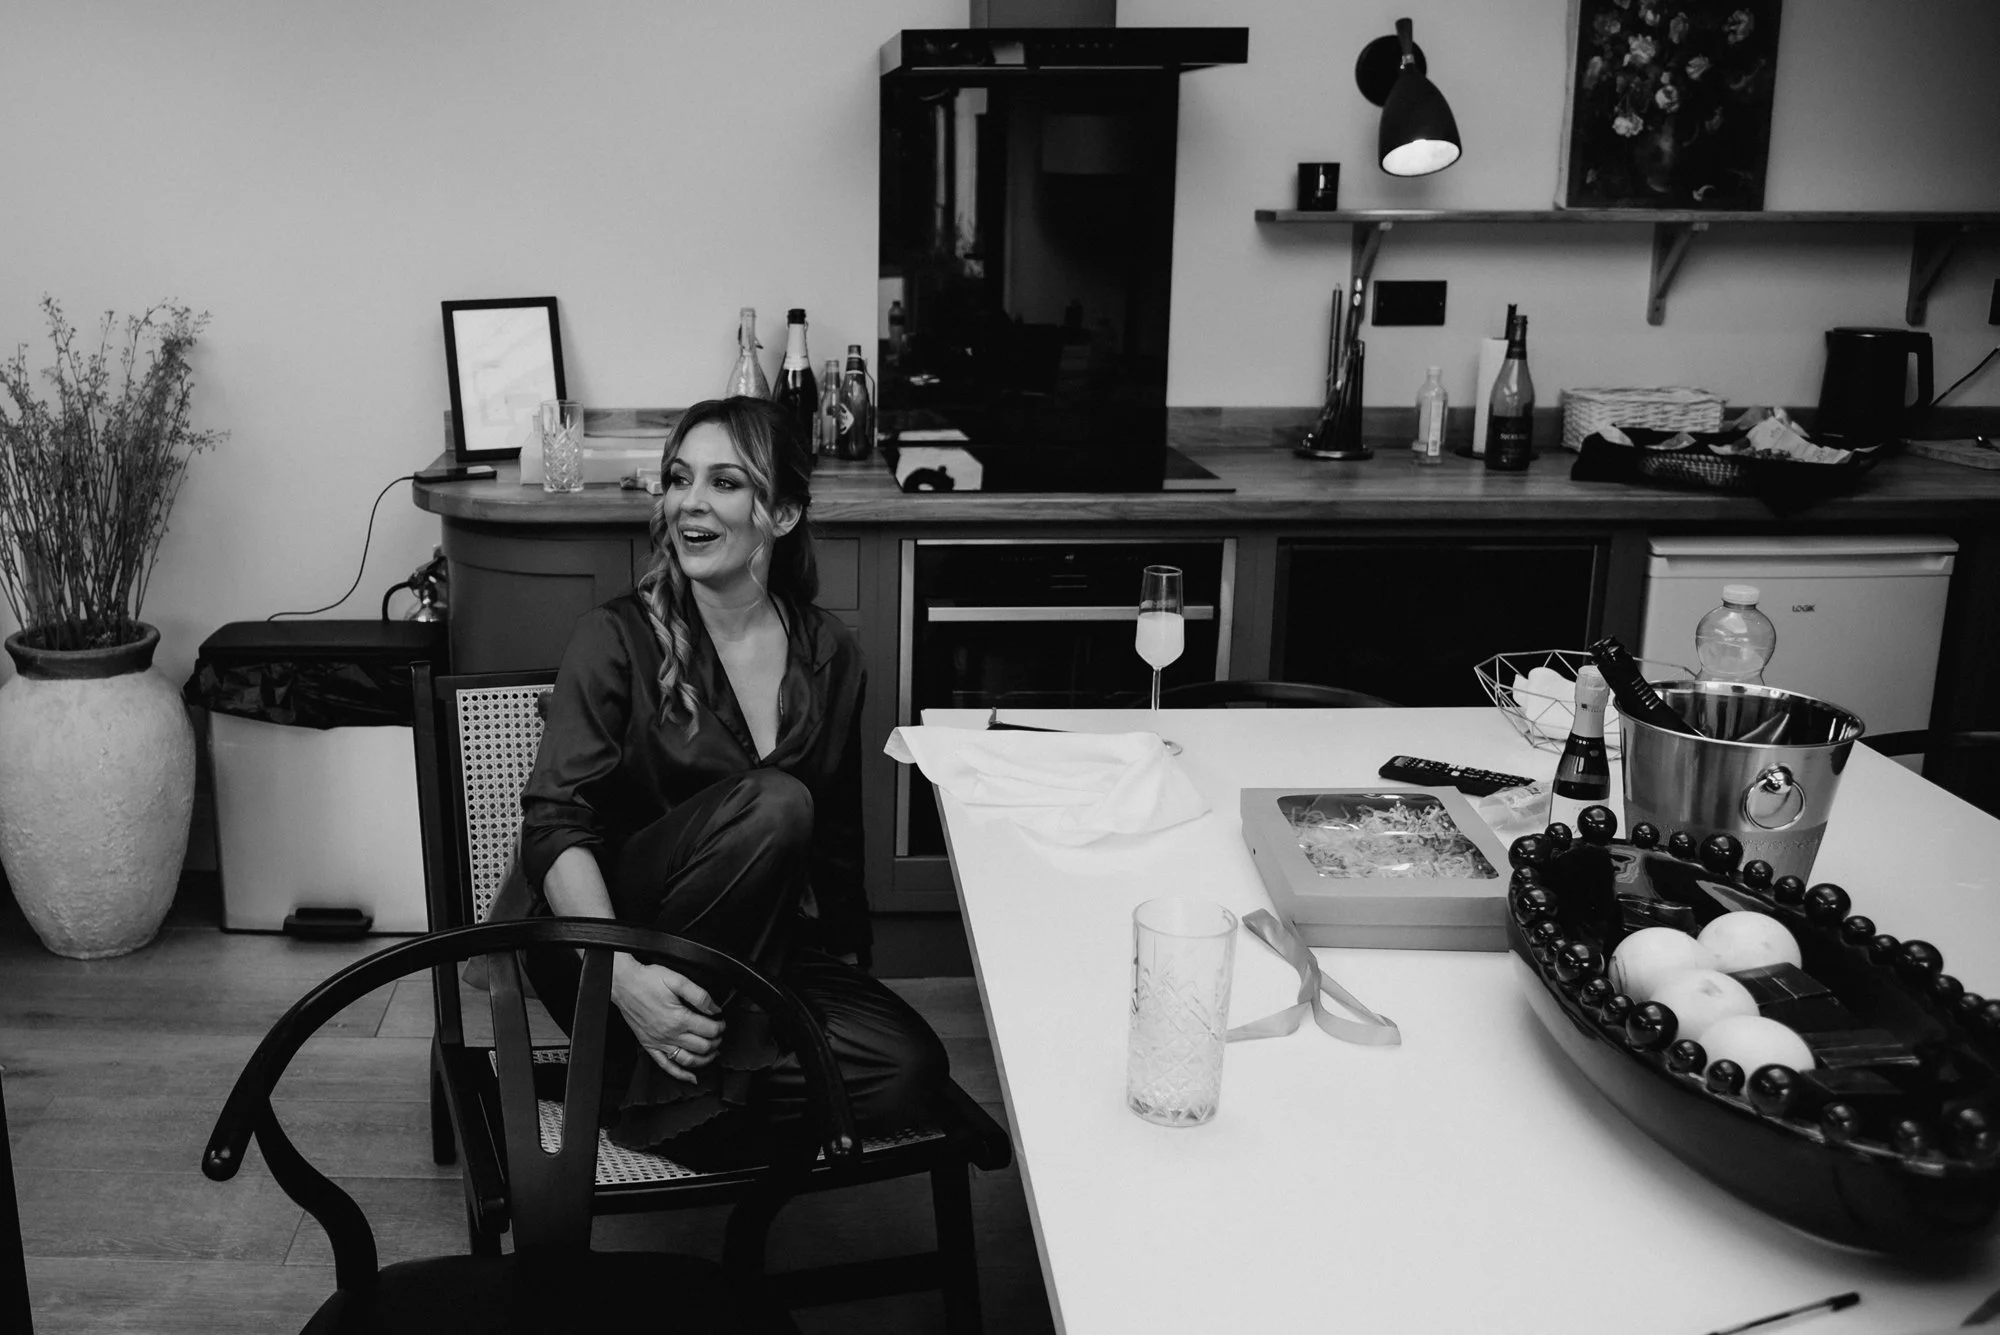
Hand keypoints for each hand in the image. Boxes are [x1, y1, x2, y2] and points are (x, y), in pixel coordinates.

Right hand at [610, 953, 724, 1084]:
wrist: (624, 984)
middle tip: (719, 1036)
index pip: (709, 1030)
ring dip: (705, 1059)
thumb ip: (700, 995)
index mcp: (679, 1018)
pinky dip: (680, 1075)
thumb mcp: (678, 980)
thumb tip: (714, 1008)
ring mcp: (659, 1042)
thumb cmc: (647, 981)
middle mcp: (670, 1034)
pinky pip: (666, 1066)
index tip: (722, 1023)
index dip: (721, 1027)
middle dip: (716, 1042)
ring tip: (712, 1052)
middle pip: (702, 1047)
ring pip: (688, 1060)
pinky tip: (690, 1077)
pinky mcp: (650, 1046)